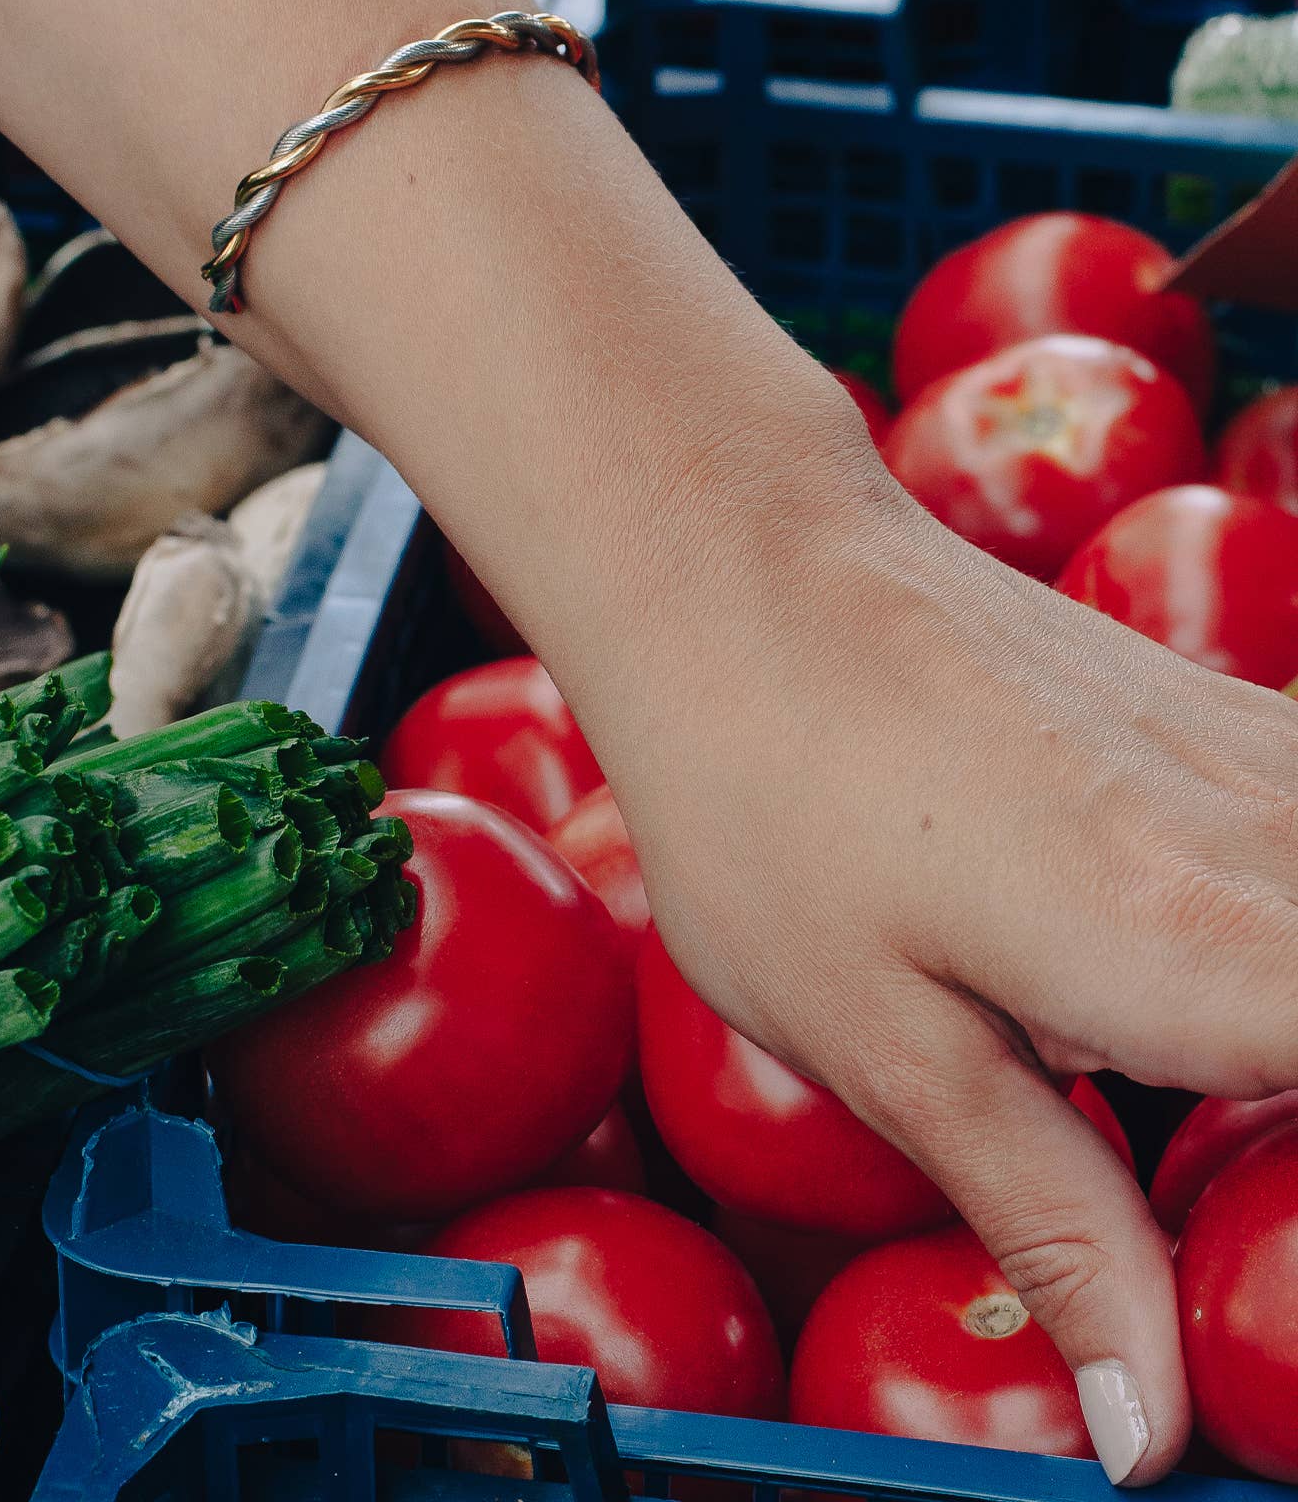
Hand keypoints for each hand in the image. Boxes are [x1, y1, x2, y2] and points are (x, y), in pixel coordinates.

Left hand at [576, 425, 1297, 1485]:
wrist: (749, 575)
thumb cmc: (771, 800)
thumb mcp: (888, 1046)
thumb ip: (1057, 1230)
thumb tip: (1151, 1428)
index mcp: (1208, 950)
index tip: (1251, 1232)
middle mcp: (1282, 837)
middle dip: (1291, 1136)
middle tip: (1199, 1182)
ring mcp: (1273, 755)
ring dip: (1278, 1047)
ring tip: (1167, 1087)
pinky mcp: (1239, 716)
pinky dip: (1280, 938)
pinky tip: (1192, 975)